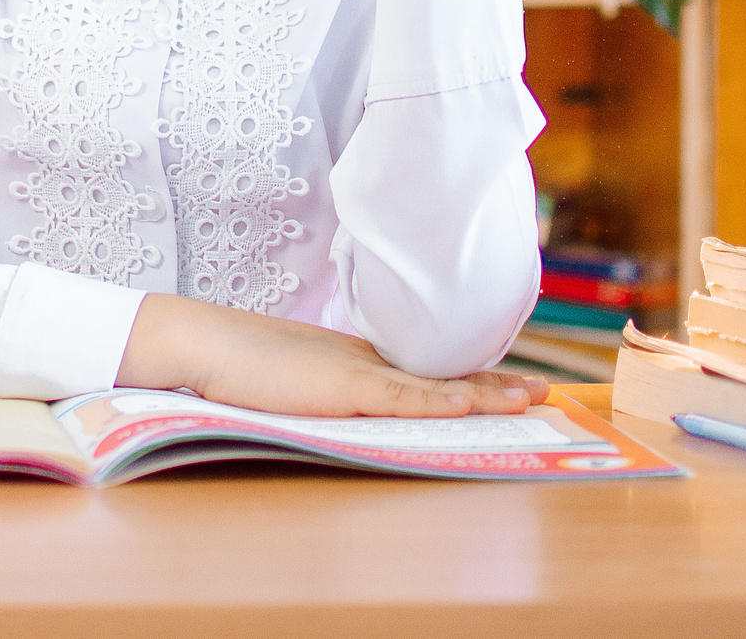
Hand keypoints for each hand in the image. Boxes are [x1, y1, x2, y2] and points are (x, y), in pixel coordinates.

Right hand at [116, 292, 547, 417]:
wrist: (203, 342)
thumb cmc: (237, 362)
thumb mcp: (297, 374)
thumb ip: (328, 382)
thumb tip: (348, 399)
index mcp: (356, 359)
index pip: (425, 370)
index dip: (470, 378)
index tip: (510, 382)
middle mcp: (367, 361)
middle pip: (443, 374)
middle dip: (495, 384)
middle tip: (542, 390)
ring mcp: (358, 373)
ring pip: (437, 385)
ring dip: (488, 392)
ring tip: (532, 396)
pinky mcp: (344, 386)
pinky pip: (405, 396)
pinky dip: (444, 399)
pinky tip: (475, 403)